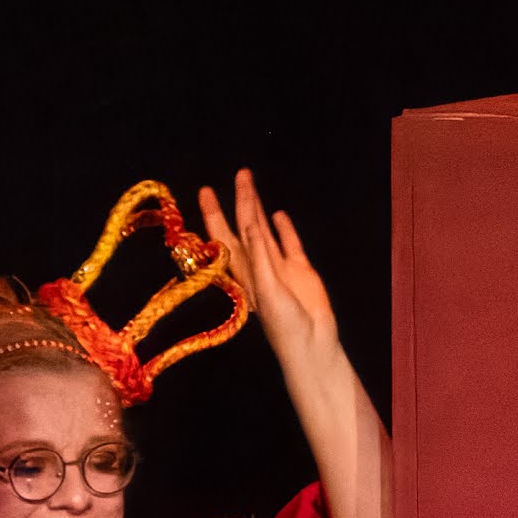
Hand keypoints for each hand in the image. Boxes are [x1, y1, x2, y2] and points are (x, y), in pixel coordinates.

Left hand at [203, 166, 340, 380]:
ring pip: (265, 230)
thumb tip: (249, 225)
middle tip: (239, 174)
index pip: (224, 235)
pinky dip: (284, 229)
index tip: (206, 190)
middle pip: (244, 226)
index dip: (215, 213)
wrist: (312, 343)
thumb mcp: (268, 289)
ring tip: (252, 185)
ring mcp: (279, 267)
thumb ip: (260, 257)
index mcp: (244, 270)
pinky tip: (279, 214)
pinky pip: (289, 244)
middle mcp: (257, 265)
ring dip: (258, 208)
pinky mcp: (300, 271)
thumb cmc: (284, 324)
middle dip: (239, 200)